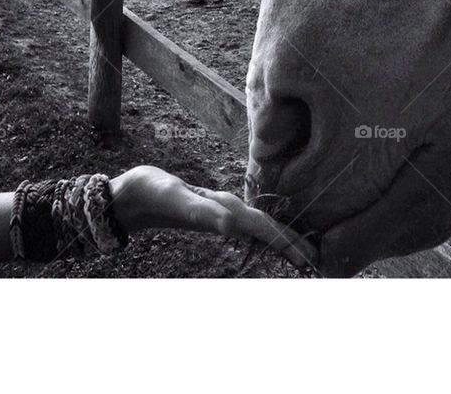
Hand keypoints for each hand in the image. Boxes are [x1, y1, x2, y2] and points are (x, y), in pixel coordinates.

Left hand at [110, 166, 315, 268]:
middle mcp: (228, 206)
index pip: (261, 224)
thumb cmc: (153, 192)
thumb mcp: (172, 200)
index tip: (305, 258)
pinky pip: (248, 230)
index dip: (284, 240)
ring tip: (303, 256)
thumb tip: (232, 226)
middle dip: (292, 242)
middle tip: (315, 261)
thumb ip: (201, 212)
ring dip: (282, 240)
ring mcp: (224, 212)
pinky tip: (270, 247)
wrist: (135, 189)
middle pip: (267, 225)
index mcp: (224, 203)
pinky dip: (265, 239)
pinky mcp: (217, 219)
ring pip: (260, 227)